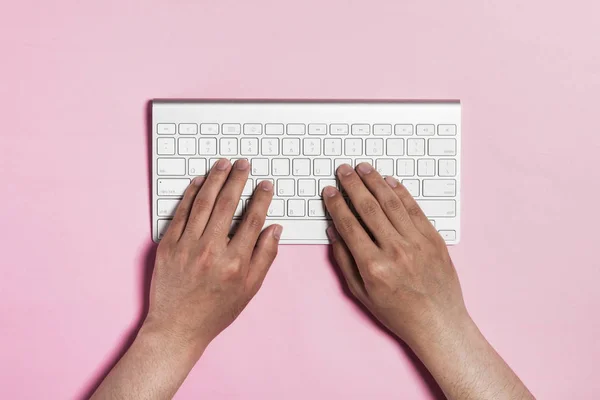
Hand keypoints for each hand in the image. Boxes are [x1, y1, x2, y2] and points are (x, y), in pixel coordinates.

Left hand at [145, 158, 281, 353]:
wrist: (177, 327)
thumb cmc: (215, 311)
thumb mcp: (250, 289)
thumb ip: (265, 257)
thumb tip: (275, 229)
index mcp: (235, 262)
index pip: (252, 220)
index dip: (261, 199)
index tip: (265, 185)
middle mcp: (211, 251)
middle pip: (227, 204)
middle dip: (238, 179)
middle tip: (243, 163)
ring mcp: (187, 246)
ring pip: (203, 203)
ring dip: (215, 179)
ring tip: (224, 164)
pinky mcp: (167, 246)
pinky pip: (180, 213)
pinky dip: (190, 194)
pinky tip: (199, 181)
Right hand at [323, 163, 466, 347]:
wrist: (438, 323)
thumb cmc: (398, 312)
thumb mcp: (361, 293)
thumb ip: (345, 261)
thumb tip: (333, 232)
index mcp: (373, 266)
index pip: (349, 225)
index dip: (336, 204)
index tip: (329, 191)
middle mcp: (395, 251)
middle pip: (369, 208)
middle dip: (353, 185)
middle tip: (343, 170)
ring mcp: (417, 243)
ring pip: (392, 203)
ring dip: (375, 182)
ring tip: (363, 168)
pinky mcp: (434, 239)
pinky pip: (415, 209)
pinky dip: (401, 193)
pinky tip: (389, 182)